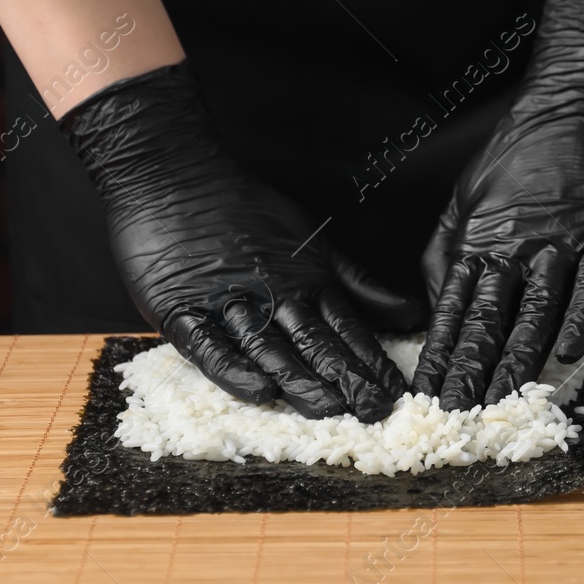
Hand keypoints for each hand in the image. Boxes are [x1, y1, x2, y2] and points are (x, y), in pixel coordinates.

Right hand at [59, 64, 423, 420]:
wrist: (173, 173)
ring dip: (299, 379)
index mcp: (304, 280)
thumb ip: (357, 283)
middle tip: (370, 410)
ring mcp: (225, 300)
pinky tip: (256, 390)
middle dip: (344, 378)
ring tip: (328, 408)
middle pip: (312, 342)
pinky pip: (210, 343)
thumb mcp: (311, 241)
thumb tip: (410, 313)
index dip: (370, 360)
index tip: (393, 391)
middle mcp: (271, 293)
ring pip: (268, 346)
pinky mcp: (181, 307)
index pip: (345, 328)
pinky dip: (233, 367)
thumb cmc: (243, 207)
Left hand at [411, 0, 583, 408]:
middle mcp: (516, 244)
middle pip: (489, 319)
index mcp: (479, 236)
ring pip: (535, 312)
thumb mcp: (466, 194)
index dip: (441, 353)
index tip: (429, 391)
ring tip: (504, 399)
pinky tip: (566, 355)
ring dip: (517, 360)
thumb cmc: (522, 147)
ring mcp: (562, 241)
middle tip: (460, 413)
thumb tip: (432, 299)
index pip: (453, 308)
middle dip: (472, 371)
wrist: (580, 102)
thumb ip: (448, 248)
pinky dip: (578, 321)